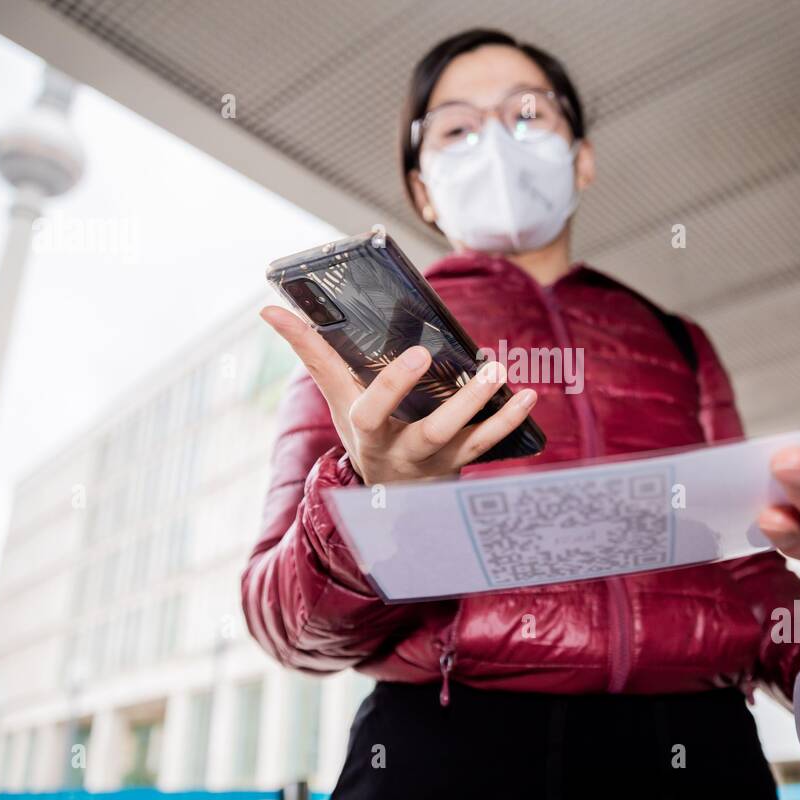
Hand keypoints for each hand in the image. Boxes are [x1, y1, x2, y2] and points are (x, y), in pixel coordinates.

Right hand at [261, 305, 537, 484]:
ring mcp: (437, 459)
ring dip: (491, 410)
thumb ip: (310, 352)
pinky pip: (489, 443)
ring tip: (503, 371)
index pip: (373, 412)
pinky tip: (530, 394)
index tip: (416, 353)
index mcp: (368, 432)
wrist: (391, 491)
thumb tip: (269, 309)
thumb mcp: (337, 398)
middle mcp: (403, 450)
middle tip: (484, 366)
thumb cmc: (365, 430)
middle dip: (458, 405)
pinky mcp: (463, 460)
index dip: (394, 387)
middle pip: (431, 433)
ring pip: (466, 440)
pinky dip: (510, 420)